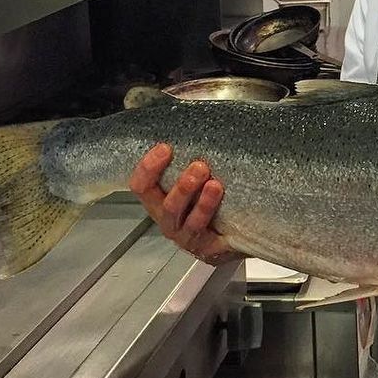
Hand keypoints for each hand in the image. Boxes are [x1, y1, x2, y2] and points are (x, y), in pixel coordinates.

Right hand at [128, 143, 239, 265]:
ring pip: (187, 222)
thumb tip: (197, 129)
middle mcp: (170, 221)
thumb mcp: (196, 182)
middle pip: (164, 206)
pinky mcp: (207, 249)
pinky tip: (221, 203)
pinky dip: (213, 218)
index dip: (148, 168)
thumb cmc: (211, 205)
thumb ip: (191, 164)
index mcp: (160, 203)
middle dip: (181, 185)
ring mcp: (187, 237)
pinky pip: (208, 234)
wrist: (235, 236)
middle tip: (199, 166)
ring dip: (200, 202)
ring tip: (214, 184)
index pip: (141, 187)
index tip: (164, 148)